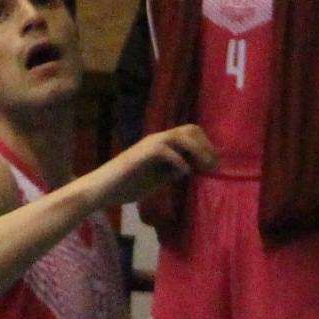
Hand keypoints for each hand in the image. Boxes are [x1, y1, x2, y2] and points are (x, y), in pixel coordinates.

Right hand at [89, 124, 215, 209]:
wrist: (102, 189)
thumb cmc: (127, 185)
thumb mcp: (158, 178)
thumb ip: (172, 170)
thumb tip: (191, 167)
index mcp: (162, 144)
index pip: (190, 133)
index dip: (207, 145)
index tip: (215, 163)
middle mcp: (157, 139)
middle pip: (189, 129)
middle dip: (206, 146)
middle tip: (213, 166)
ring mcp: (148, 145)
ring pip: (180, 136)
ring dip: (197, 150)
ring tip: (204, 167)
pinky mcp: (141, 155)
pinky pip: (165, 151)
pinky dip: (178, 161)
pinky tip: (183, 173)